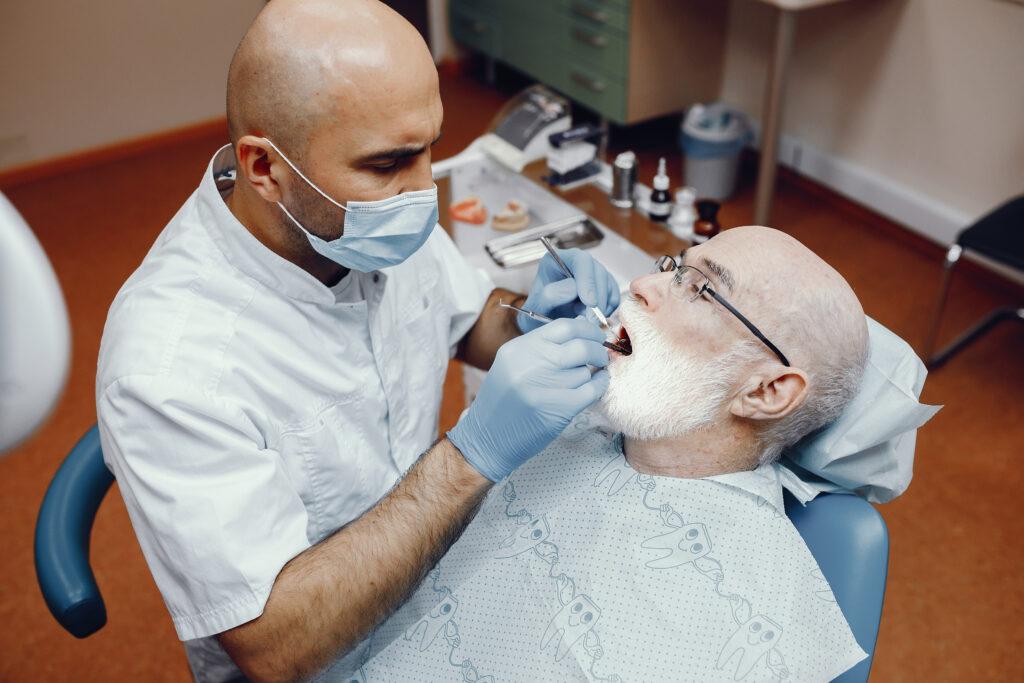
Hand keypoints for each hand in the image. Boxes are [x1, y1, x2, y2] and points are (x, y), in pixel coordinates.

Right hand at [447, 317, 609, 481]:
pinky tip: (596, 386)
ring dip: (591, 374)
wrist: (487, 438)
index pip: (564, 326)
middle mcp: (530, 363)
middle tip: (599, 356)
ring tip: (583, 381)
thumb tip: (582, 325)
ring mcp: (544, 386)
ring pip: (585, 371)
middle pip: (581, 346)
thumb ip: (543, 346)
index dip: (586, 329)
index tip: (594, 336)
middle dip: (597, 350)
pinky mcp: (558, 409)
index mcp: (518, 348)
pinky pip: (592, 390)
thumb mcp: (513, 364)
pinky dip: (600, 386)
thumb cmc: (503, 401)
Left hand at [517, 248, 620, 332]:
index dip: (588, 280)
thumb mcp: (536, 307)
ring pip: (608, 284)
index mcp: (556, 260)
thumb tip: (574, 289)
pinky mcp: (603, 288)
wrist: (544, 327)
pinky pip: (614, 297)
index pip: (580, 260)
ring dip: (602, 306)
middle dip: (598, 297)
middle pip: (598, 271)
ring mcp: (592, 274)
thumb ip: (550, 295)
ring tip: (586, 322)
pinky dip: (608, 310)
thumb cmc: (537, 315)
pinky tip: (594, 320)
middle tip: (591, 320)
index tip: (589, 302)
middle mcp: (577, 263)